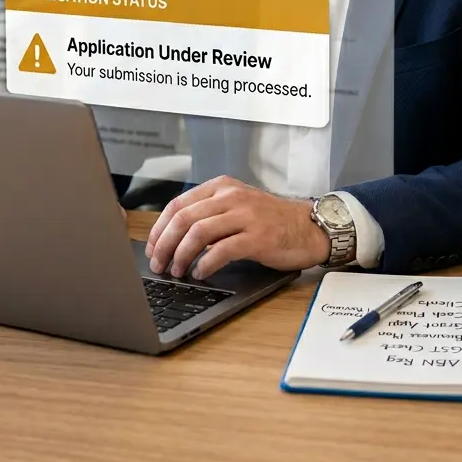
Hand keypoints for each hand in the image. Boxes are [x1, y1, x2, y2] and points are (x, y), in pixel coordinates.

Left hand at [145, 176, 330, 279]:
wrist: (309, 227)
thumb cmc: (271, 221)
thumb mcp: (237, 206)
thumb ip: (210, 213)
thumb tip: (172, 238)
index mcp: (222, 187)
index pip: (177, 204)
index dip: (158, 229)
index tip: (152, 249)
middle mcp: (231, 197)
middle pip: (183, 219)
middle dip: (164, 245)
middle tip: (157, 265)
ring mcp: (245, 215)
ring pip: (198, 233)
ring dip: (181, 256)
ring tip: (177, 272)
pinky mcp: (258, 237)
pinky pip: (221, 250)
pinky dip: (205, 264)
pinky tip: (200, 273)